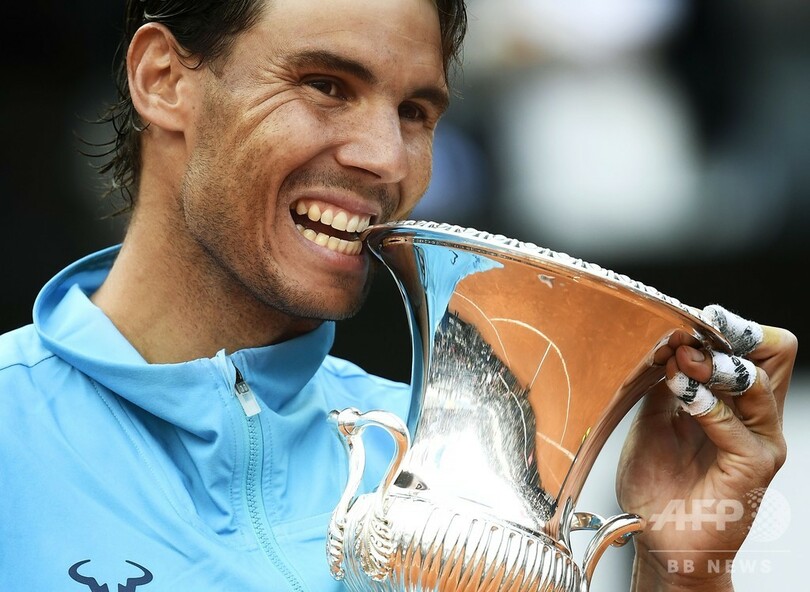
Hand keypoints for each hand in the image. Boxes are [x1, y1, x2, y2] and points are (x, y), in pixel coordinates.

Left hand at [616, 305, 796, 590]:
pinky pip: (737, 427)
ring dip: (715, 365)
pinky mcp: (753, 469)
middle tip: (693, 333)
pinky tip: (682, 396)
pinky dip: (706, 405)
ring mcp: (760, 442)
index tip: (688, 320)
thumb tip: (665, 340)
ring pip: (759, 383)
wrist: (660, 538)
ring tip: (682, 361)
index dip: (728, 326)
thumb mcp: (652, 418)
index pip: (756, 345)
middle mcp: (756, 416)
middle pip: (775, 352)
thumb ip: (662, 382)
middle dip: (733, 334)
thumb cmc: (658, 483)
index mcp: (735, 400)